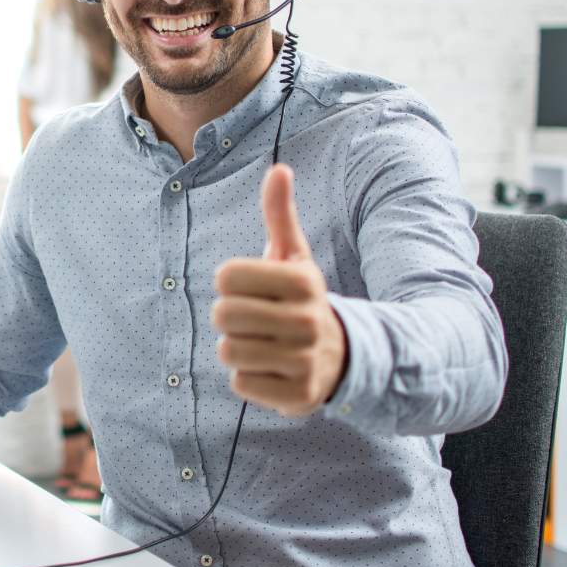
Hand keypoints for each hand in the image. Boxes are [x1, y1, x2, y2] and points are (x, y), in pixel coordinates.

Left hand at [213, 163, 347, 416]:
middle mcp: (308, 321)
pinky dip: (248, 377)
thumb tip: (278, 168)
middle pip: (222, 314)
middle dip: (229, 316)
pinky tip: (272, 368)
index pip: (226, 276)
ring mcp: (305, 362)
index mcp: (305, 281)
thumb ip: (280, 214)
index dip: (230, 282)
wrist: (344, 356)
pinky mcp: (298, 397)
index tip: (251, 287)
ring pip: (228, 350)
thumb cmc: (302, 298)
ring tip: (263, 342)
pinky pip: (240, 383)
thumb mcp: (295, 256)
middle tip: (253, 318)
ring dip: (236, 347)